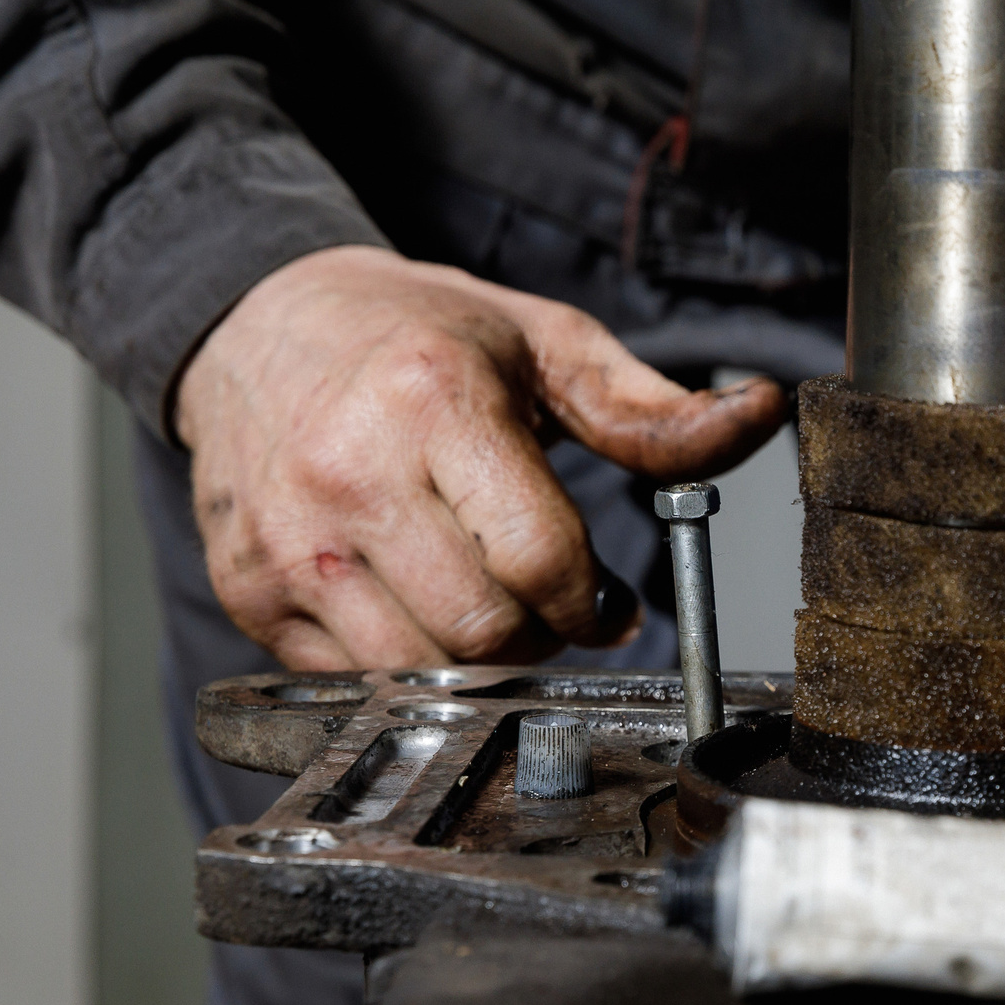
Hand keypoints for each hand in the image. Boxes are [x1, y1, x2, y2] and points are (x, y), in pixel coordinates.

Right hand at [173, 245, 785, 669]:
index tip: (607, 600)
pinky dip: (407, 667)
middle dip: (544, 636)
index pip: (542, 560)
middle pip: (487, 630)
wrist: (255, 325)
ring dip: (479, 664)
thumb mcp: (545, 345)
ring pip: (423, 671)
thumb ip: (653, 408)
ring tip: (491, 609)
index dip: (596, 600)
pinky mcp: (247, 591)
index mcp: (431, 402)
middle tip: (552, 606)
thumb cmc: (413, 337)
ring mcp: (289, 543)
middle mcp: (348, 475)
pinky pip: (352, 680)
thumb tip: (757, 415)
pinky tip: (422, 613)